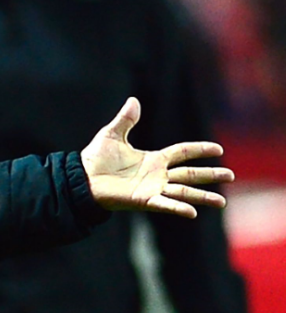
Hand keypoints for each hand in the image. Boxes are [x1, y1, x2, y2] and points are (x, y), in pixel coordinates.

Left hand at [80, 97, 232, 217]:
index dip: (200, 150)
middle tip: (231, 175)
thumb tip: (134, 100)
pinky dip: (178, 208)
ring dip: (203, 196)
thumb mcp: (112, 135)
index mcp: (153, 159)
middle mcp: (157, 175)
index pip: (183, 152)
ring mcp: (152, 189)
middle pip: (190, 174)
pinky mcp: (143, 200)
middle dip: (210, 175)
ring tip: (222, 201)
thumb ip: (126, 119)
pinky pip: (164, 204)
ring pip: (183, 192)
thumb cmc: (95, 159)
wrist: (81, 178)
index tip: (219, 149)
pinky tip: (193, 212)